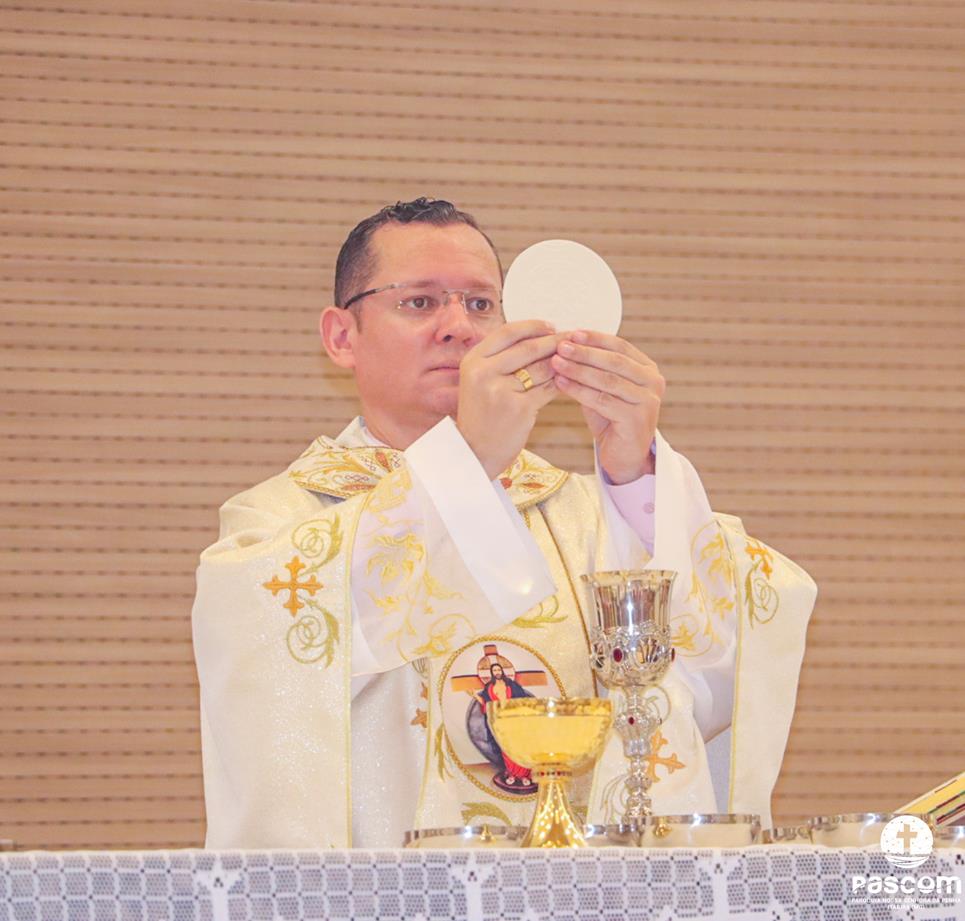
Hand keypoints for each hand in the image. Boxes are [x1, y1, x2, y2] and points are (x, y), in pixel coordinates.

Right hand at [457, 320, 563, 478]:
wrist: (474, 452)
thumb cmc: (482, 416)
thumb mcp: (480, 381)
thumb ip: (501, 359)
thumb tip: (539, 337)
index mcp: (473, 361)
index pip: (507, 332)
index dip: (532, 326)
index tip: (550, 326)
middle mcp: (484, 372)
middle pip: (528, 347)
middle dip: (554, 341)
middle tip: (572, 338)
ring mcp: (501, 390)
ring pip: (541, 367)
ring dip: (561, 362)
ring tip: (574, 359)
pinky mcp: (519, 408)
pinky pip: (548, 389)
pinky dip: (561, 383)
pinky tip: (569, 381)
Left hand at [551, 330, 663, 483]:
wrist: (623, 456)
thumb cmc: (611, 420)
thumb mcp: (602, 389)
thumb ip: (592, 369)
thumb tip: (565, 345)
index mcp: (647, 369)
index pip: (620, 346)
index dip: (595, 338)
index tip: (571, 333)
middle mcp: (653, 382)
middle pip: (614, 360)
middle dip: (584, 352)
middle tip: (560, 346)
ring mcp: (648, 401)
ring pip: (607, 380)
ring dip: (578, 370)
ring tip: (556, 363)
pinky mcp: (636, 419)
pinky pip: (602, 400)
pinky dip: (579, 391)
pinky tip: (561, 384)